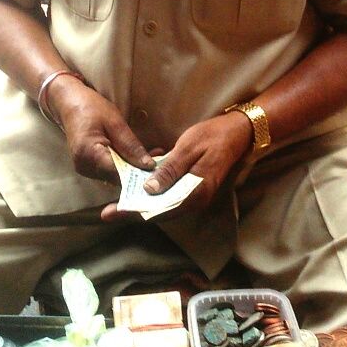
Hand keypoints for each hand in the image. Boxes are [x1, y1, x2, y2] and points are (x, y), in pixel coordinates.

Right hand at [48, 78, 155, 189]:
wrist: (69, 103)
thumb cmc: (91, 107)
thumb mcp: (115, 122)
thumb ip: (131, 146)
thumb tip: (148, 166)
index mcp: (89, 154)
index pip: (119, 173)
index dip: (139, 173)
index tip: (159, 168)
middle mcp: (84, 167)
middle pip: (117, 178)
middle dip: (139, 171)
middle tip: (160, 158)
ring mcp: (84, 169)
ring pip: (114, 177)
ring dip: (132, 169)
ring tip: (152, 155)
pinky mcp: (87, 168)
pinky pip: (109, 172)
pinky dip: (123, 166)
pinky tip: (136, 157)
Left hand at [102, 113, 253, 220]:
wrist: (238, 133)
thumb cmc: (213, 137)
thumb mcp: (188, 148)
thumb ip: (169, 170)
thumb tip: (148, 189)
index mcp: (195, 193)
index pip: (158, 209)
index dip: (134, 212)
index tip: (112, 213)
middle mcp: (195, 200)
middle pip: (159, 211)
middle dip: (134, 211)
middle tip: (108, 212)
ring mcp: (195, 196)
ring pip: (163, 205)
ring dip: (143, 202)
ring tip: (120, 200)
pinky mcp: (193, 189)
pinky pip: (170, 196)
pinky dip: (155, 193)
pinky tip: (140, 186)